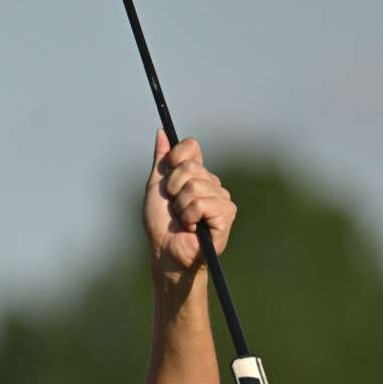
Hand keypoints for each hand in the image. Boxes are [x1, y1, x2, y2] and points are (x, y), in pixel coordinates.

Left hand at [143, 130, 236, 283]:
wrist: (165, 251)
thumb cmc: (160, 224)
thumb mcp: (156, 188)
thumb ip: (161, 161)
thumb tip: (162, 132)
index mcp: (195, 174)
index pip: (191, 147)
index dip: (176, 155)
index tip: (168, 168)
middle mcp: (211, 183)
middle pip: (190, 167)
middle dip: (172, 188)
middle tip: (173, 206)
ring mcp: (221, 198)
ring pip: (195, 186)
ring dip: (180, 206)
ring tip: (182, 220)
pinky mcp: (227, 213)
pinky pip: (202, 203)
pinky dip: (189, 216)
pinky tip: (192, 227)